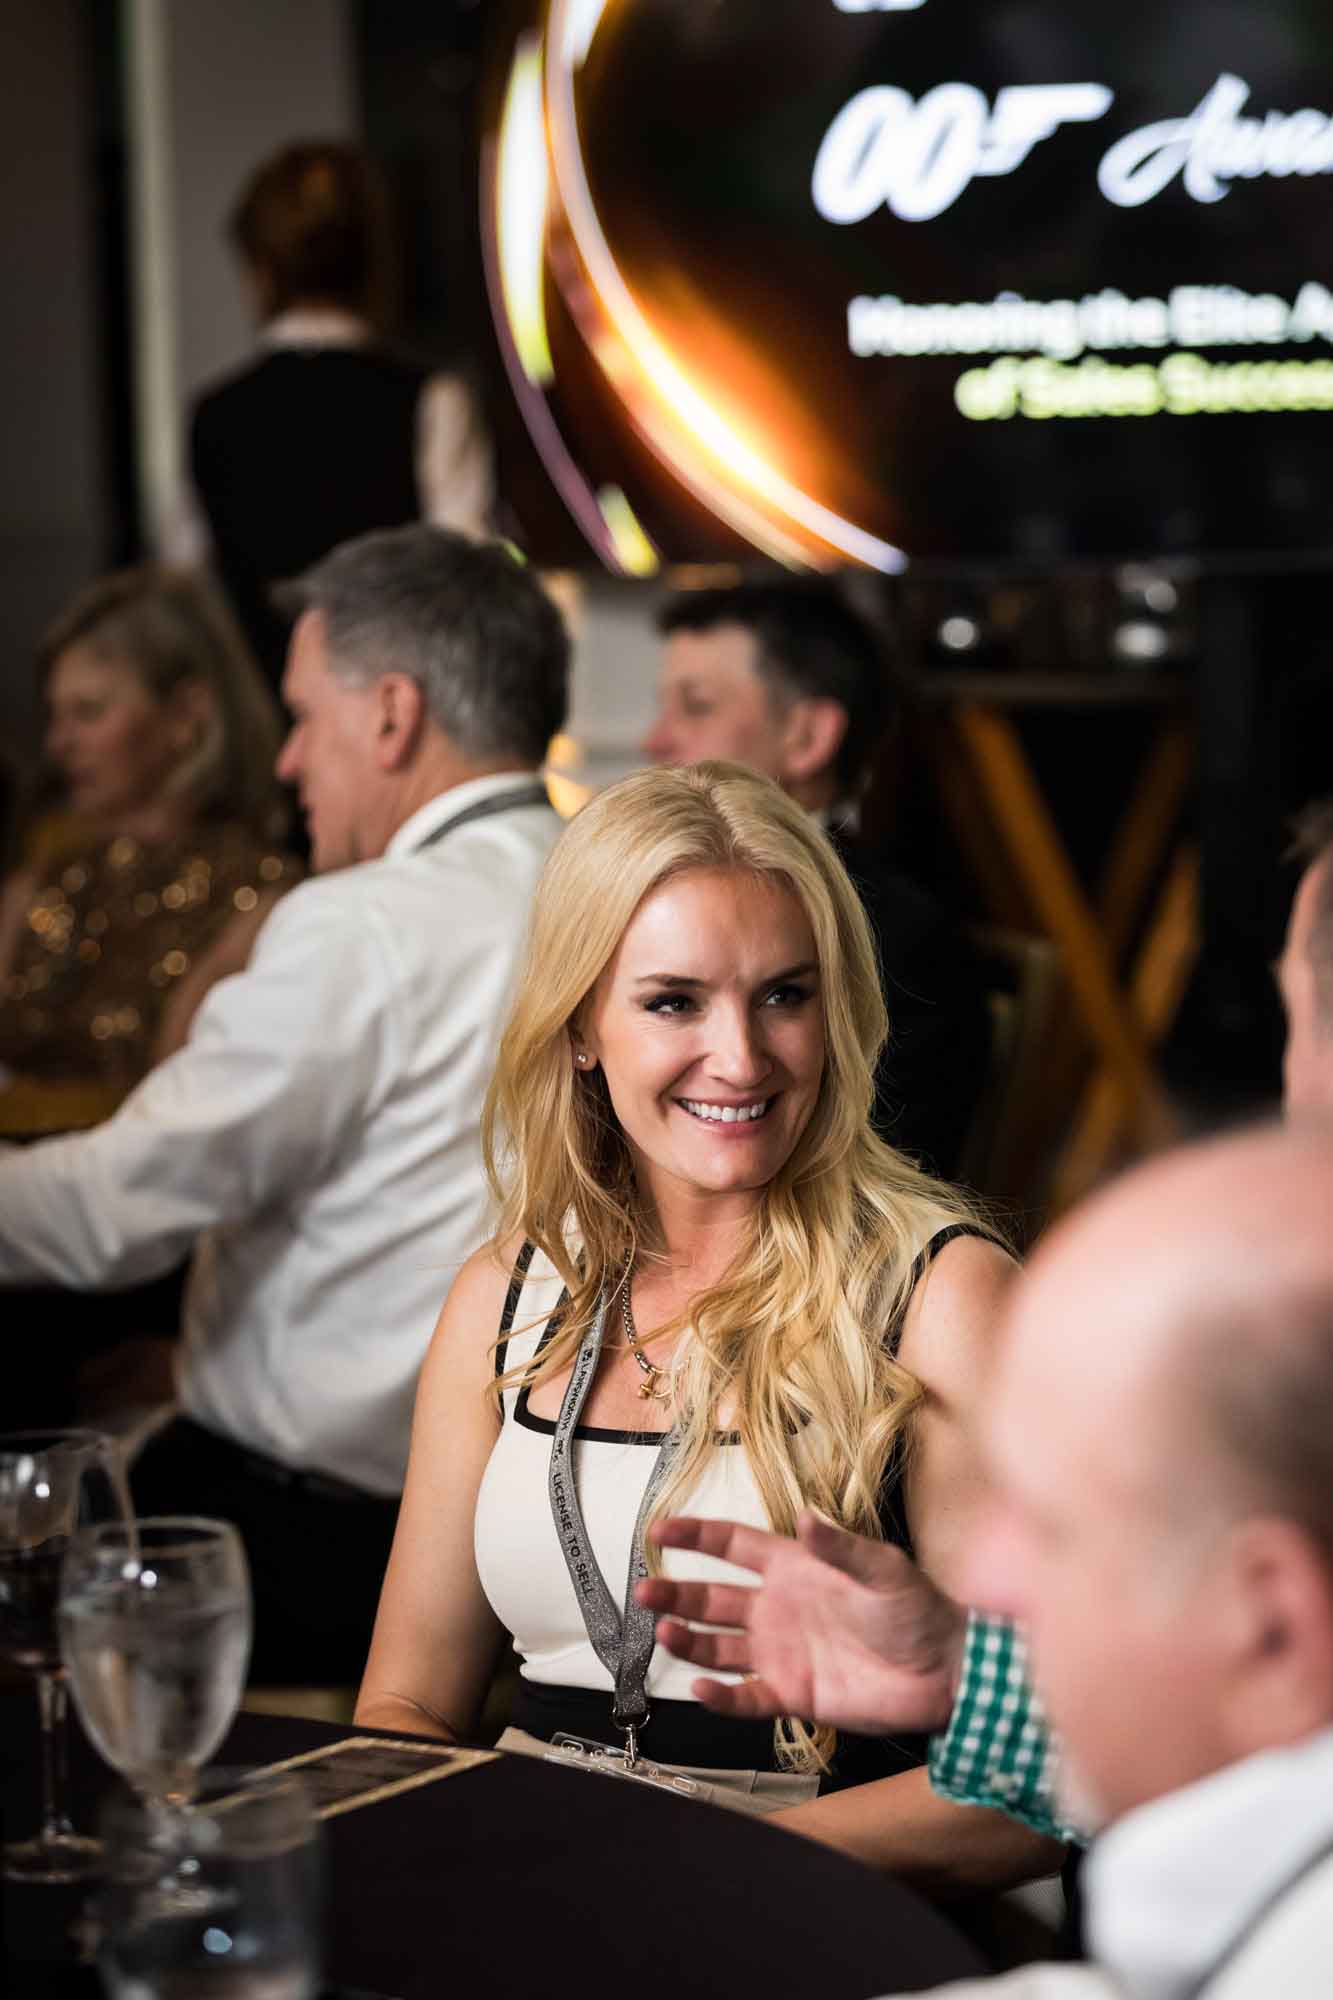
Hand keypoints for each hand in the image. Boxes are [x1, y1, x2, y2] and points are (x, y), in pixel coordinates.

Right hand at [636, 1513, 967, 1735]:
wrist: (944, 1673)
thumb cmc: (918, 1611)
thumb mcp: (883, 1569)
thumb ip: (841, 1547)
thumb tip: (806, 1518)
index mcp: (794, 1567)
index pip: (732, 1545)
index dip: (696, 1535)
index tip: (661, 1529)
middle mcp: (778, 1608)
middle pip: (711, 1596)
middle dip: (675, 1592)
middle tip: (645, 1590)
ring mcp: (781, 1652)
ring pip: (717, 1645)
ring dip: (687, 1640)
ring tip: (664, 1633)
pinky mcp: (792, 1693)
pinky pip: (745, 1695)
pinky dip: (720, 1695)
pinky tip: (700, 1687)